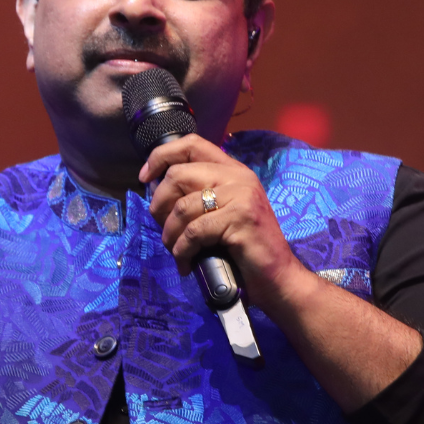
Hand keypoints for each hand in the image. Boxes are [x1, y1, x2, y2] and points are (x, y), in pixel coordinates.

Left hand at [140, 135, 315, 308]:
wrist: (278, 278)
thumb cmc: (244, 250)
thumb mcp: (222, 214)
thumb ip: (198, 197)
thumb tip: (156, 194)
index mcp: (233, 171)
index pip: (191, 144)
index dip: (161, 156)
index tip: (145, 178)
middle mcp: (238, 177)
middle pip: (178, 175)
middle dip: (160, 206)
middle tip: (164, 231)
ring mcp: (242, 196)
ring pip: (183, 206)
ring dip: (170, 234)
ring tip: (176, 252)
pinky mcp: (241, 218)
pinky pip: (195, 231)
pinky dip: (182, 250)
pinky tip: (186, 263)